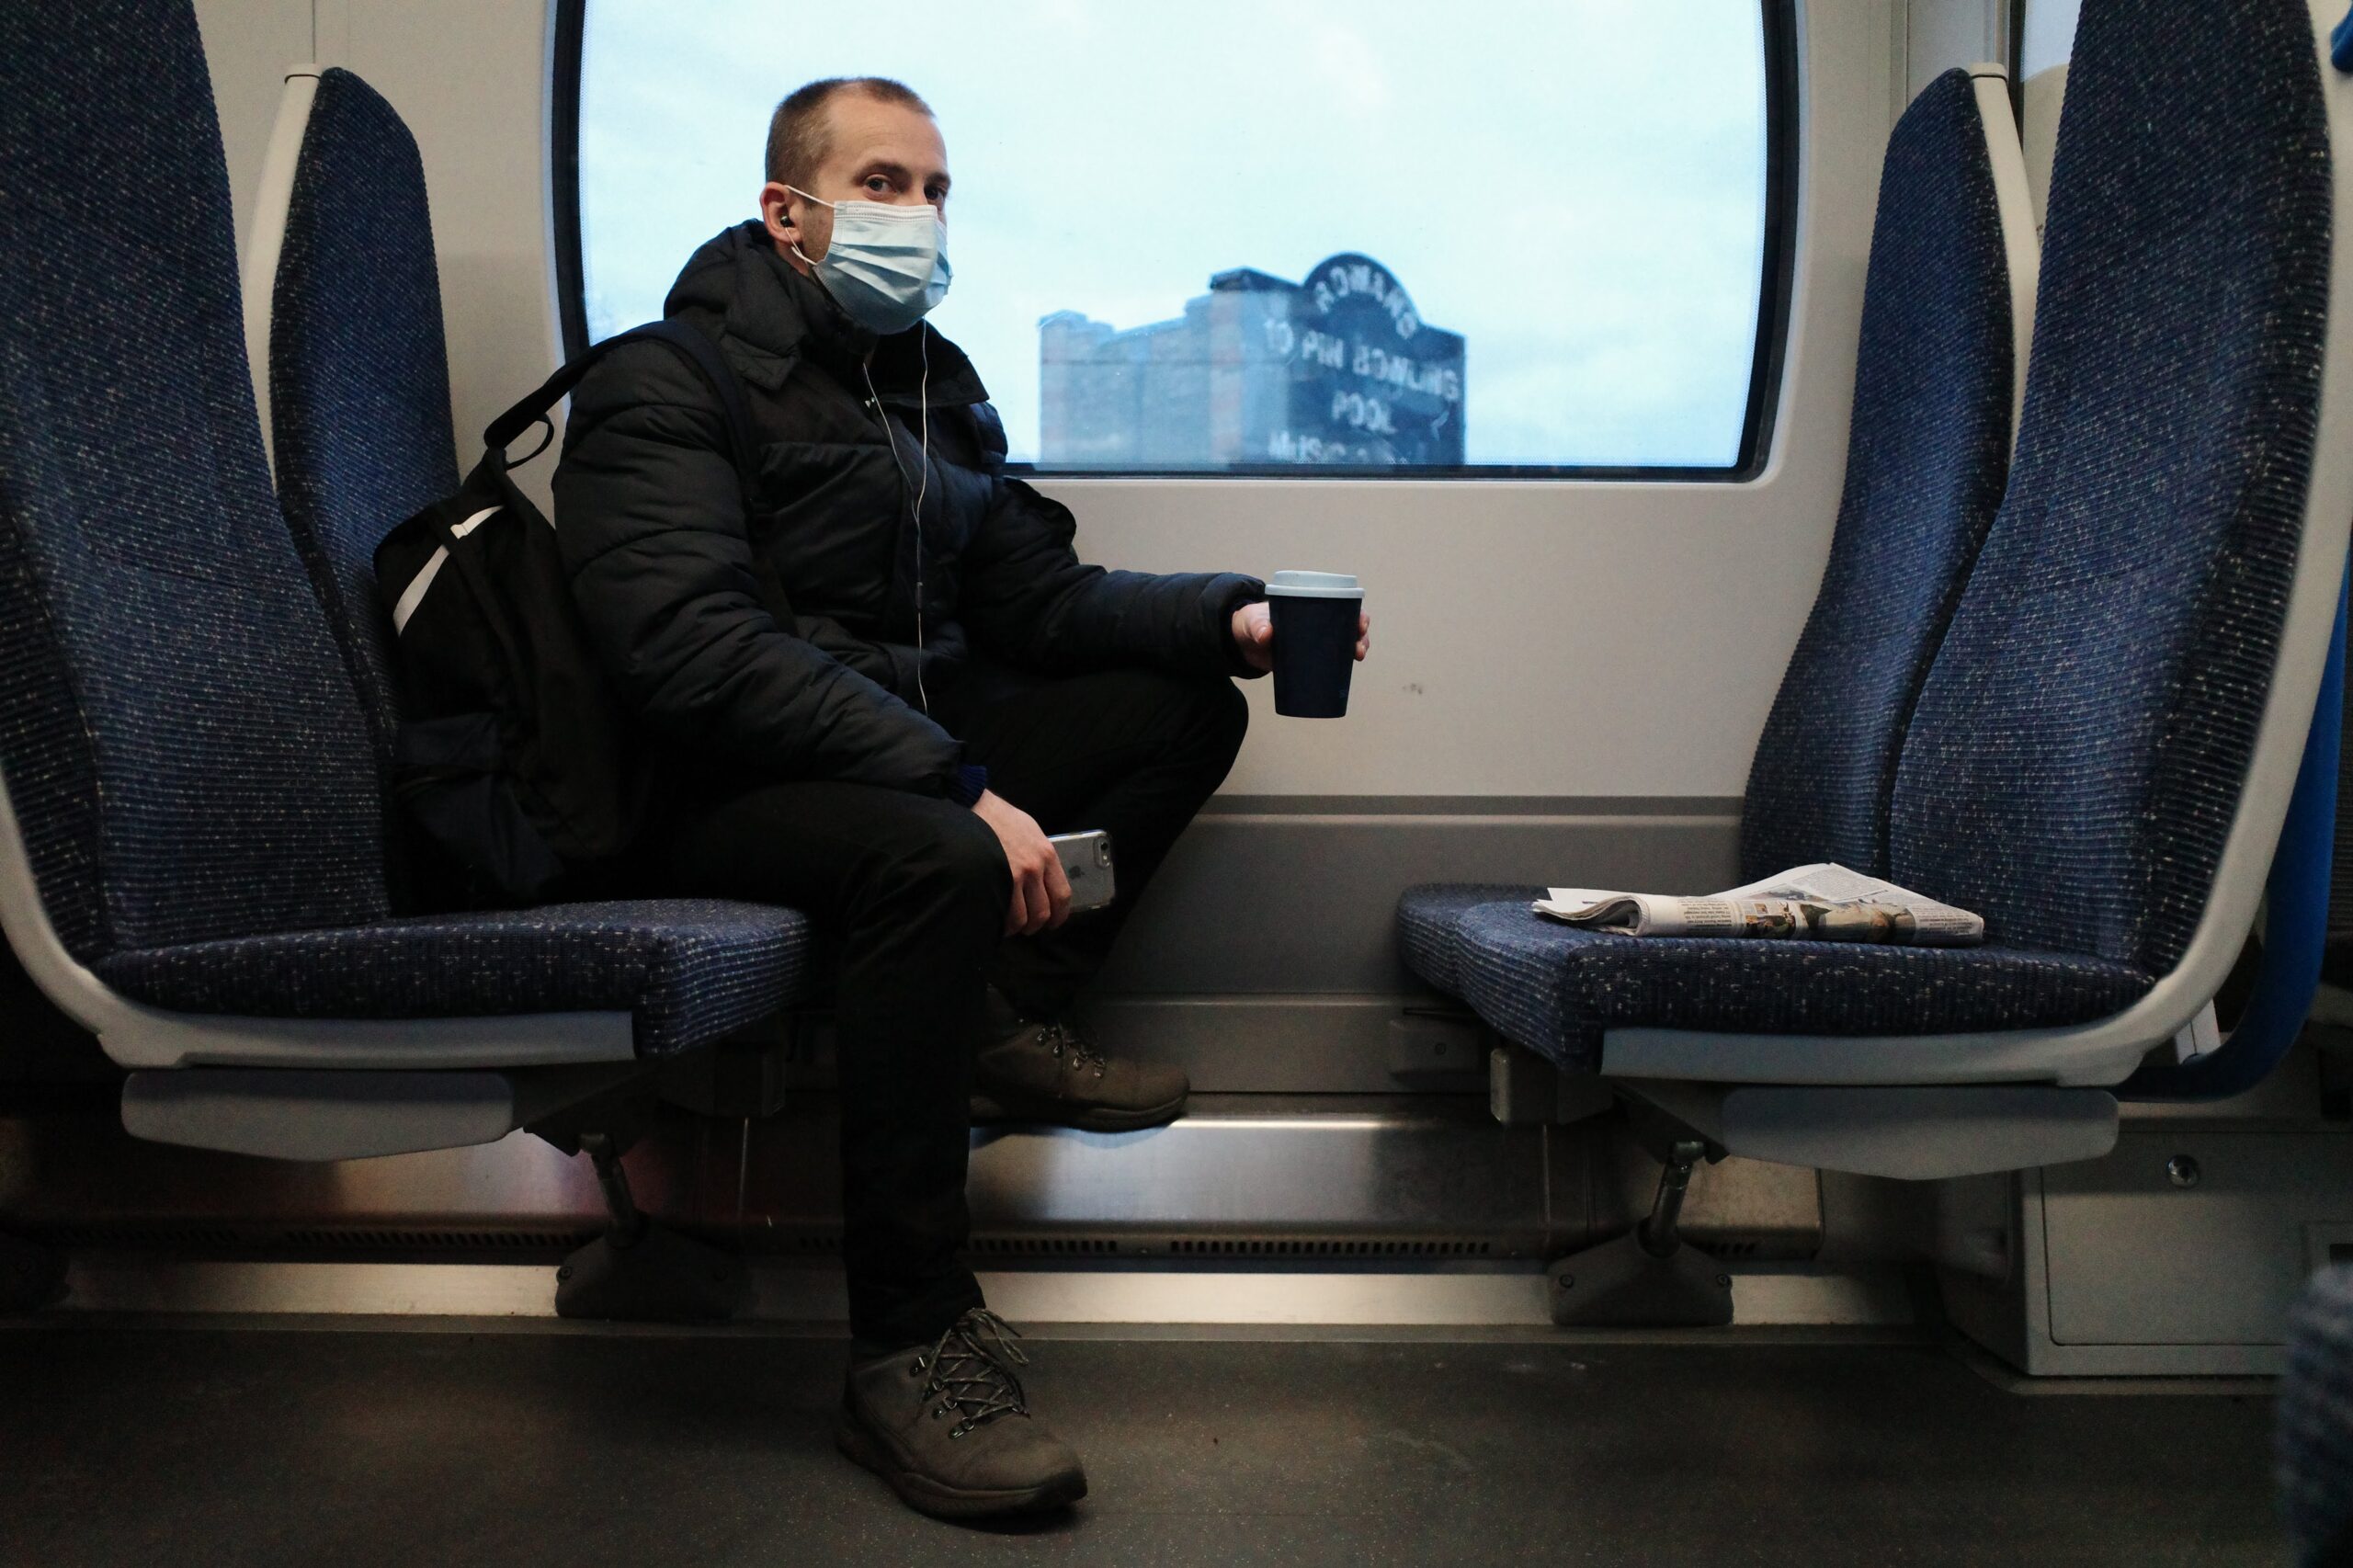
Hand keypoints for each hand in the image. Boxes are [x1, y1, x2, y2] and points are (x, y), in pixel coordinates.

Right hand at [971, 789, 1070, 935]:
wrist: (972, 806)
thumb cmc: (998, 818)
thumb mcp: (1030, 831)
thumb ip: (1039, 856)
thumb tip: (1042, 881)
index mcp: (1047, 854)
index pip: (1062, 895)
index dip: (1059, 915)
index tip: (1053, 922)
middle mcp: (1034, 867)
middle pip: (1042, 912)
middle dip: (1035, 925)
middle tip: (1027, 927)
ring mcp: (1013, 875)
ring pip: (1021, 918)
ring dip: (1016, 927)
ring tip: (1008, 925)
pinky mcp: (993, 879)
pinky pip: (1001, 912)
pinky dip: (999, 922)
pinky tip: (994, 918)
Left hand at [1230, 602, 1371, 672]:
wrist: (1242, 643)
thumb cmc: (1250, 624)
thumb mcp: (1252, 622)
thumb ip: (1257, 626)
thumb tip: (1267, 634)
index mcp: (1309, 606)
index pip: (1339, 604)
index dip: (1355, 612)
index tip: (1360, 622)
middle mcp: (1317, 622)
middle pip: (1348, 625)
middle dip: (1360, 634)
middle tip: (1359, 646)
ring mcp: (1314, 641)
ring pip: (1343, 643)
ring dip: (1356, 649)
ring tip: (1358, 656)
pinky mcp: (1308, 659)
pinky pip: (1331, 661)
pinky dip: (1340, 667)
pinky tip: (1347, 674)